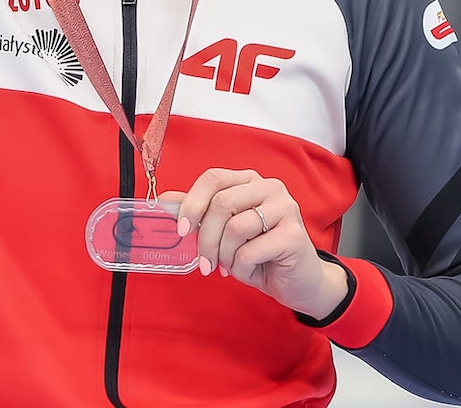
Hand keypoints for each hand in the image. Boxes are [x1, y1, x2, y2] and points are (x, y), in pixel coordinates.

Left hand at [162, 168, 348, 318]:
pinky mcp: (294, 234)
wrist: (296, 281)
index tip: (181, 230)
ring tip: (230, 267)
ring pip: (235, 227)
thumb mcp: (224, 232)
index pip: (213, 178)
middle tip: (205, 263)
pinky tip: (250, 271)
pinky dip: (241, 267)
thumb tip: (164, 201)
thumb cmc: (259, 254)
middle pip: (221, 203)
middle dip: (206, 239)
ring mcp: (286, 208)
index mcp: (250, 181)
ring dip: (225, 255)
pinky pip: (250, 251)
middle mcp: (270, 187)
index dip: (192, 203)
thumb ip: (199, 213)